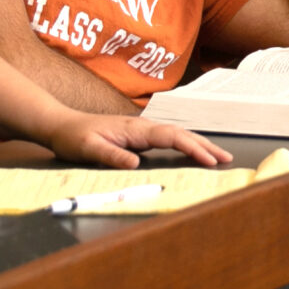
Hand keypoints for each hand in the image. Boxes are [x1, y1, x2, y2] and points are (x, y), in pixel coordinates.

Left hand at [43, 114, 230, 169]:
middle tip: (226, 159)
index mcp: (134, 129)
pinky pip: (169, 139)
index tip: (209, 159)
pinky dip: (186, 144)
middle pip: (181, 133)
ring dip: (199, 144)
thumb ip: (111, 155)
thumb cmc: (73, 137)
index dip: (192, 148)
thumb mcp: (88, 149)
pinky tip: (193, 151)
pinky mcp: (139, 136)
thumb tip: (136, 164)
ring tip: (218, 155)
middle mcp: (142, 127)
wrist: (61, 125)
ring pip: (177, 135)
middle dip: (205, 145)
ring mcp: (142, 130)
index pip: (171, 136)